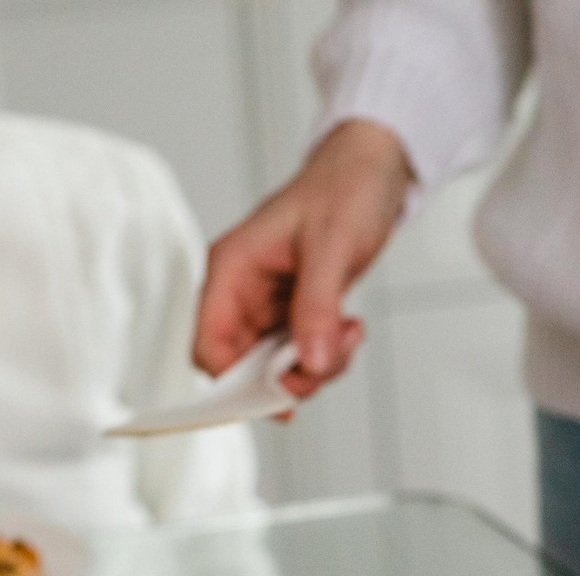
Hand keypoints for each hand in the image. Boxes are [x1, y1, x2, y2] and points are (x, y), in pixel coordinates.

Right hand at [194, 120, 413, 397]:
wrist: (371, 173)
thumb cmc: (344, 190)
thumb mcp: (332, 248)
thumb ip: (317, 307)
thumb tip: (308, 363)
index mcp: (231, 267)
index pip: (208, 344)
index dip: (234, 382)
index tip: (278, 397)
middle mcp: (242, 290)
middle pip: (243, 367)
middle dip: (288, 376)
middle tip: (328, 360)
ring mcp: (267, 304)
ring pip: (276, 367)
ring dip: (316, 365)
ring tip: (348, 331)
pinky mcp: (293, 311)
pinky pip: (302, 354)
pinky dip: (328, 354)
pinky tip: (349, 327)